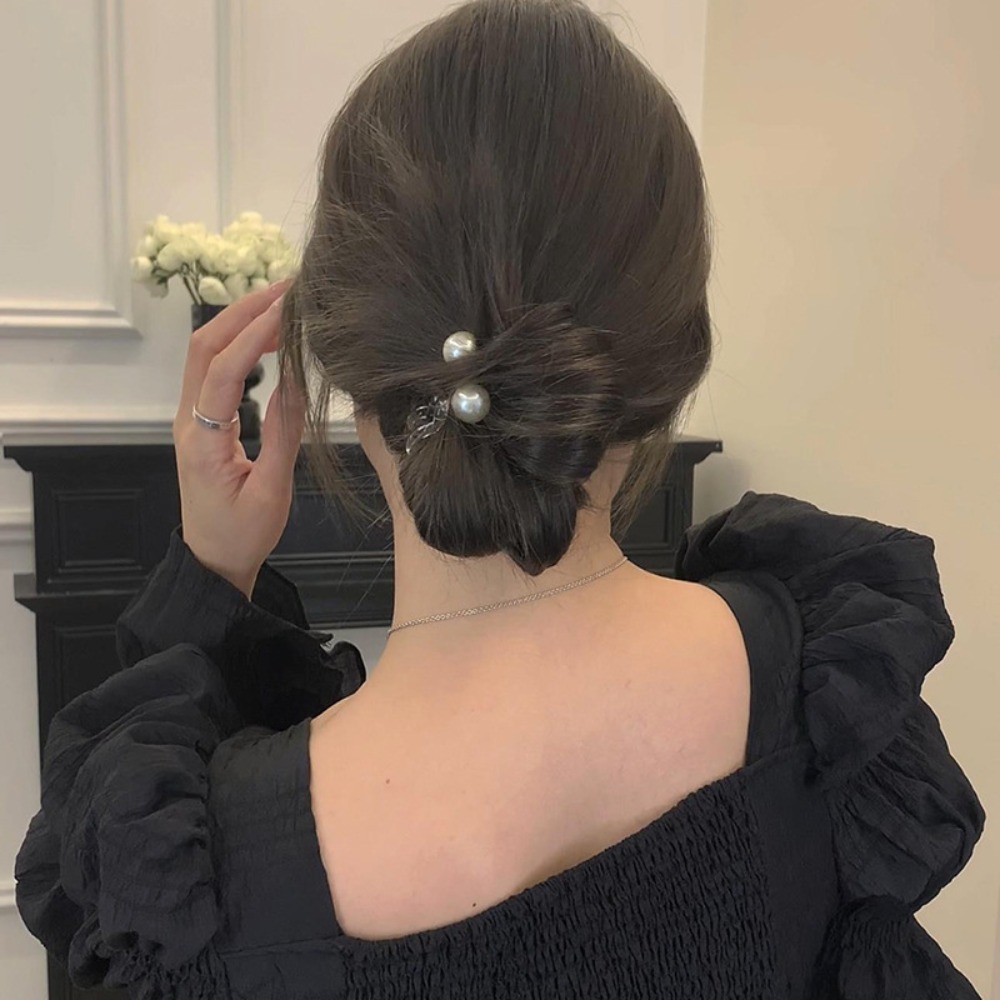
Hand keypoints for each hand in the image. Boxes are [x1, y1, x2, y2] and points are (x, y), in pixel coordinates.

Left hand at [171, 278, 304, 596]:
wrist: (213, 560)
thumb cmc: (243, 534)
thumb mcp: (272, 491)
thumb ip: (283, 434)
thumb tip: (295, 380)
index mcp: (203, 441)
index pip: (225, 372)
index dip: (256, 336)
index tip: (289, 308)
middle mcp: (188, 421)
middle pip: (204, 347)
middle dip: (242, 310)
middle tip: (285, 288)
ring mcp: (190, 418)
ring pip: (205, 353)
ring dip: (238, 321)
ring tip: (280, 301)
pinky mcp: (200, 420)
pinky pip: (214, 369)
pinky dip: (238, 342)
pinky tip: (267, 335)